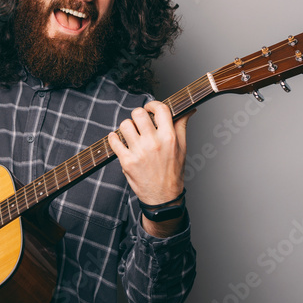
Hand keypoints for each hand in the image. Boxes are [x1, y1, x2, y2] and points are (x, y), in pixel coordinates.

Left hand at [108, 102, 193, 236]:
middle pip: (139, 113)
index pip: (160, 109)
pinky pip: (114, 140)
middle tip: (139, 122)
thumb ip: (182, 126)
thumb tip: (188, 110)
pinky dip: (114, 138)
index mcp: (169, 138)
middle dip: (138, 115)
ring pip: (125, 124)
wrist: (163, 197)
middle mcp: (154, 143)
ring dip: (126, 127)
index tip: (150, 108)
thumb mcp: (182, 148)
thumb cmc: (173, 171)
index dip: (153, 105)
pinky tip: (118, 140)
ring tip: (131, 133)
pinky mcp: (127, 161)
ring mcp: (139, 152)